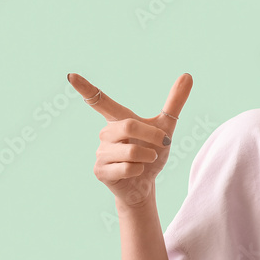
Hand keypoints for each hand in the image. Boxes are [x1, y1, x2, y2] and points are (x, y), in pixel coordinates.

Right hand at [68, 72, 192, 208]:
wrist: (146, 184)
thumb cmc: (152, 154)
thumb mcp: (166, 127)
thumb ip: (174, 102)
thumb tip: (187, 75)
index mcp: (118, 120)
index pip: (99, 100)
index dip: (85, 88)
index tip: (71, 75)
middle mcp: (106, 133)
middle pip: (129, 126)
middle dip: (152, 136)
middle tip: (163, 143)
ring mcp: (101, 152)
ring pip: (130, 151)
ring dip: (148, 157)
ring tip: (146, 161)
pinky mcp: (100, 171)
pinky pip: (126, 168)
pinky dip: (139, 170)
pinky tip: (136, 172)